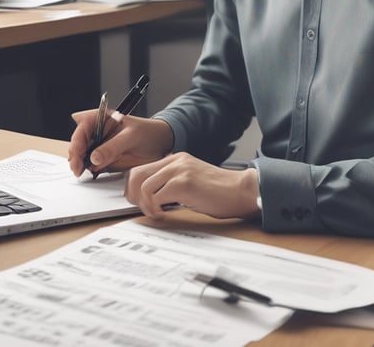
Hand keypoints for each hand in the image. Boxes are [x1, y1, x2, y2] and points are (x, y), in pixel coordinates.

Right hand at [68, 111, 173, 176]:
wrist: (160, 144)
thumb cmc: (148, 132)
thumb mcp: (131, 137)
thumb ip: (112, 147)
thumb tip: (94, 158)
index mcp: (101, 118)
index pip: (82, 127)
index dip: (77, 142)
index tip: (78, 156)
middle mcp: (97, 131)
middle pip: (78, 143)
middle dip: (75, 156)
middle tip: (78, 169)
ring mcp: (99, 146)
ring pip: (82, 156)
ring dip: (80, 165)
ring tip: (83, 173)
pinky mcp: (103, 159)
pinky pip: (91, 166)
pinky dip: (88, 171)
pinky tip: (90, 174)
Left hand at [125, 153, 259, 219]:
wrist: (240, 190)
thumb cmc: (219, 191)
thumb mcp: (191, 180)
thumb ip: (172, 182)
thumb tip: (149, 197)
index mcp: (175, 159)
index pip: (141, 168)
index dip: (133, 187)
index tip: (136, 201)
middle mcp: (175, 161)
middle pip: (137, 174)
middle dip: (133, 195)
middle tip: (141, 209)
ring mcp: (179, 170)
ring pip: (144, 186)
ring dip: (145, 205)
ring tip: (155, 213)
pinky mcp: (183, 183)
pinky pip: (156, 196)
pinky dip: (155, 209)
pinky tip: (163, 214)